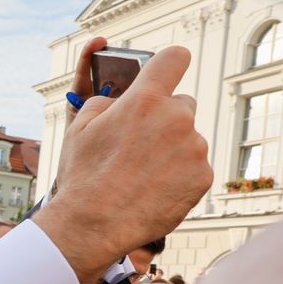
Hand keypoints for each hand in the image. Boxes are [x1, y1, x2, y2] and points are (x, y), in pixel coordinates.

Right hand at [35, 45, 211, 283]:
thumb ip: (105, 103)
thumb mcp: (79, 128)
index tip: (165, 73)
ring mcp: (194, 149)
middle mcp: (176, 118)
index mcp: (144, 100)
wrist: (94, 225)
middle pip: (182, 103)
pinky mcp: (204, 177)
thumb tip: (120, 100)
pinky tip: (154, 189)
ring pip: (188, 138)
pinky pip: (195, 166)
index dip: (168, 63)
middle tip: (141, 141)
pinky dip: (179, 174)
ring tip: (142, 174)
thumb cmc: (83, 176)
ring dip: (172, 148)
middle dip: (165, 116)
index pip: (174, 58)